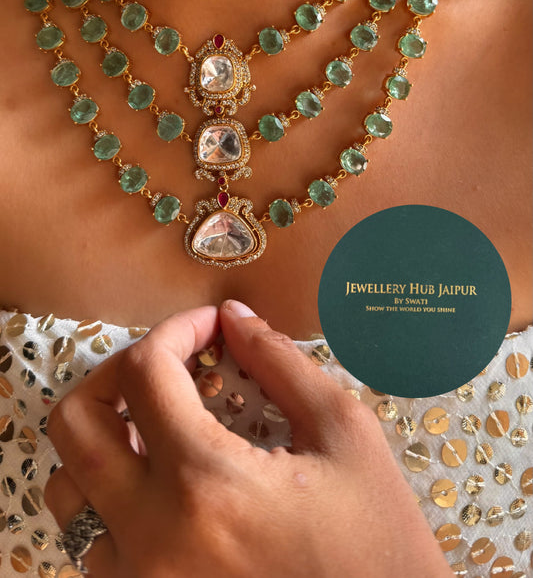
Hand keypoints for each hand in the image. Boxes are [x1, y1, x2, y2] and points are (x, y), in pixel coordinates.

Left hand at [45, 301, 451, 577]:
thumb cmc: (377, 539)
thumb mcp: (344, 433)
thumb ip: (281, 362)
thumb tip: (232, 316)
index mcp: (207, 482)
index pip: (145, 373)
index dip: (176, 329)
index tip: (211, 329)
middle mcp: (152, 536)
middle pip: (75, 424)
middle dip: (117, 374)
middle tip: (168, 366)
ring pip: (67, 487)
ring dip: (104, 439)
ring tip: (158, 426)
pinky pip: (89, 541)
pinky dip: (110, 497)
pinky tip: (162, 482)